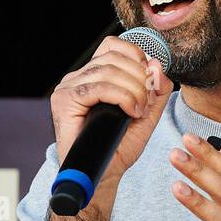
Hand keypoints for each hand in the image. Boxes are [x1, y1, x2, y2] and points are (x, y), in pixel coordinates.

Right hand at [50, 36, 173, 177]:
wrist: (103, 175)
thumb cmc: (119, 146)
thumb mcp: (147, 113)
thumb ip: (155, 89)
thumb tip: (156, 64)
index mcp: (94, 75)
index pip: (113, 46)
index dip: (136, 55)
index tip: (149, 79)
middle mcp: (78, 77)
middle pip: (114, 57)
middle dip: (140, 77)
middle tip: (147, 103)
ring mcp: (68, 87)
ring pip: (108, 70)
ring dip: (133, 90)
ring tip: (139, 112)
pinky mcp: (64, 101)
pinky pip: (98, 87)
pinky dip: (122, 97)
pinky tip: (130, 112)